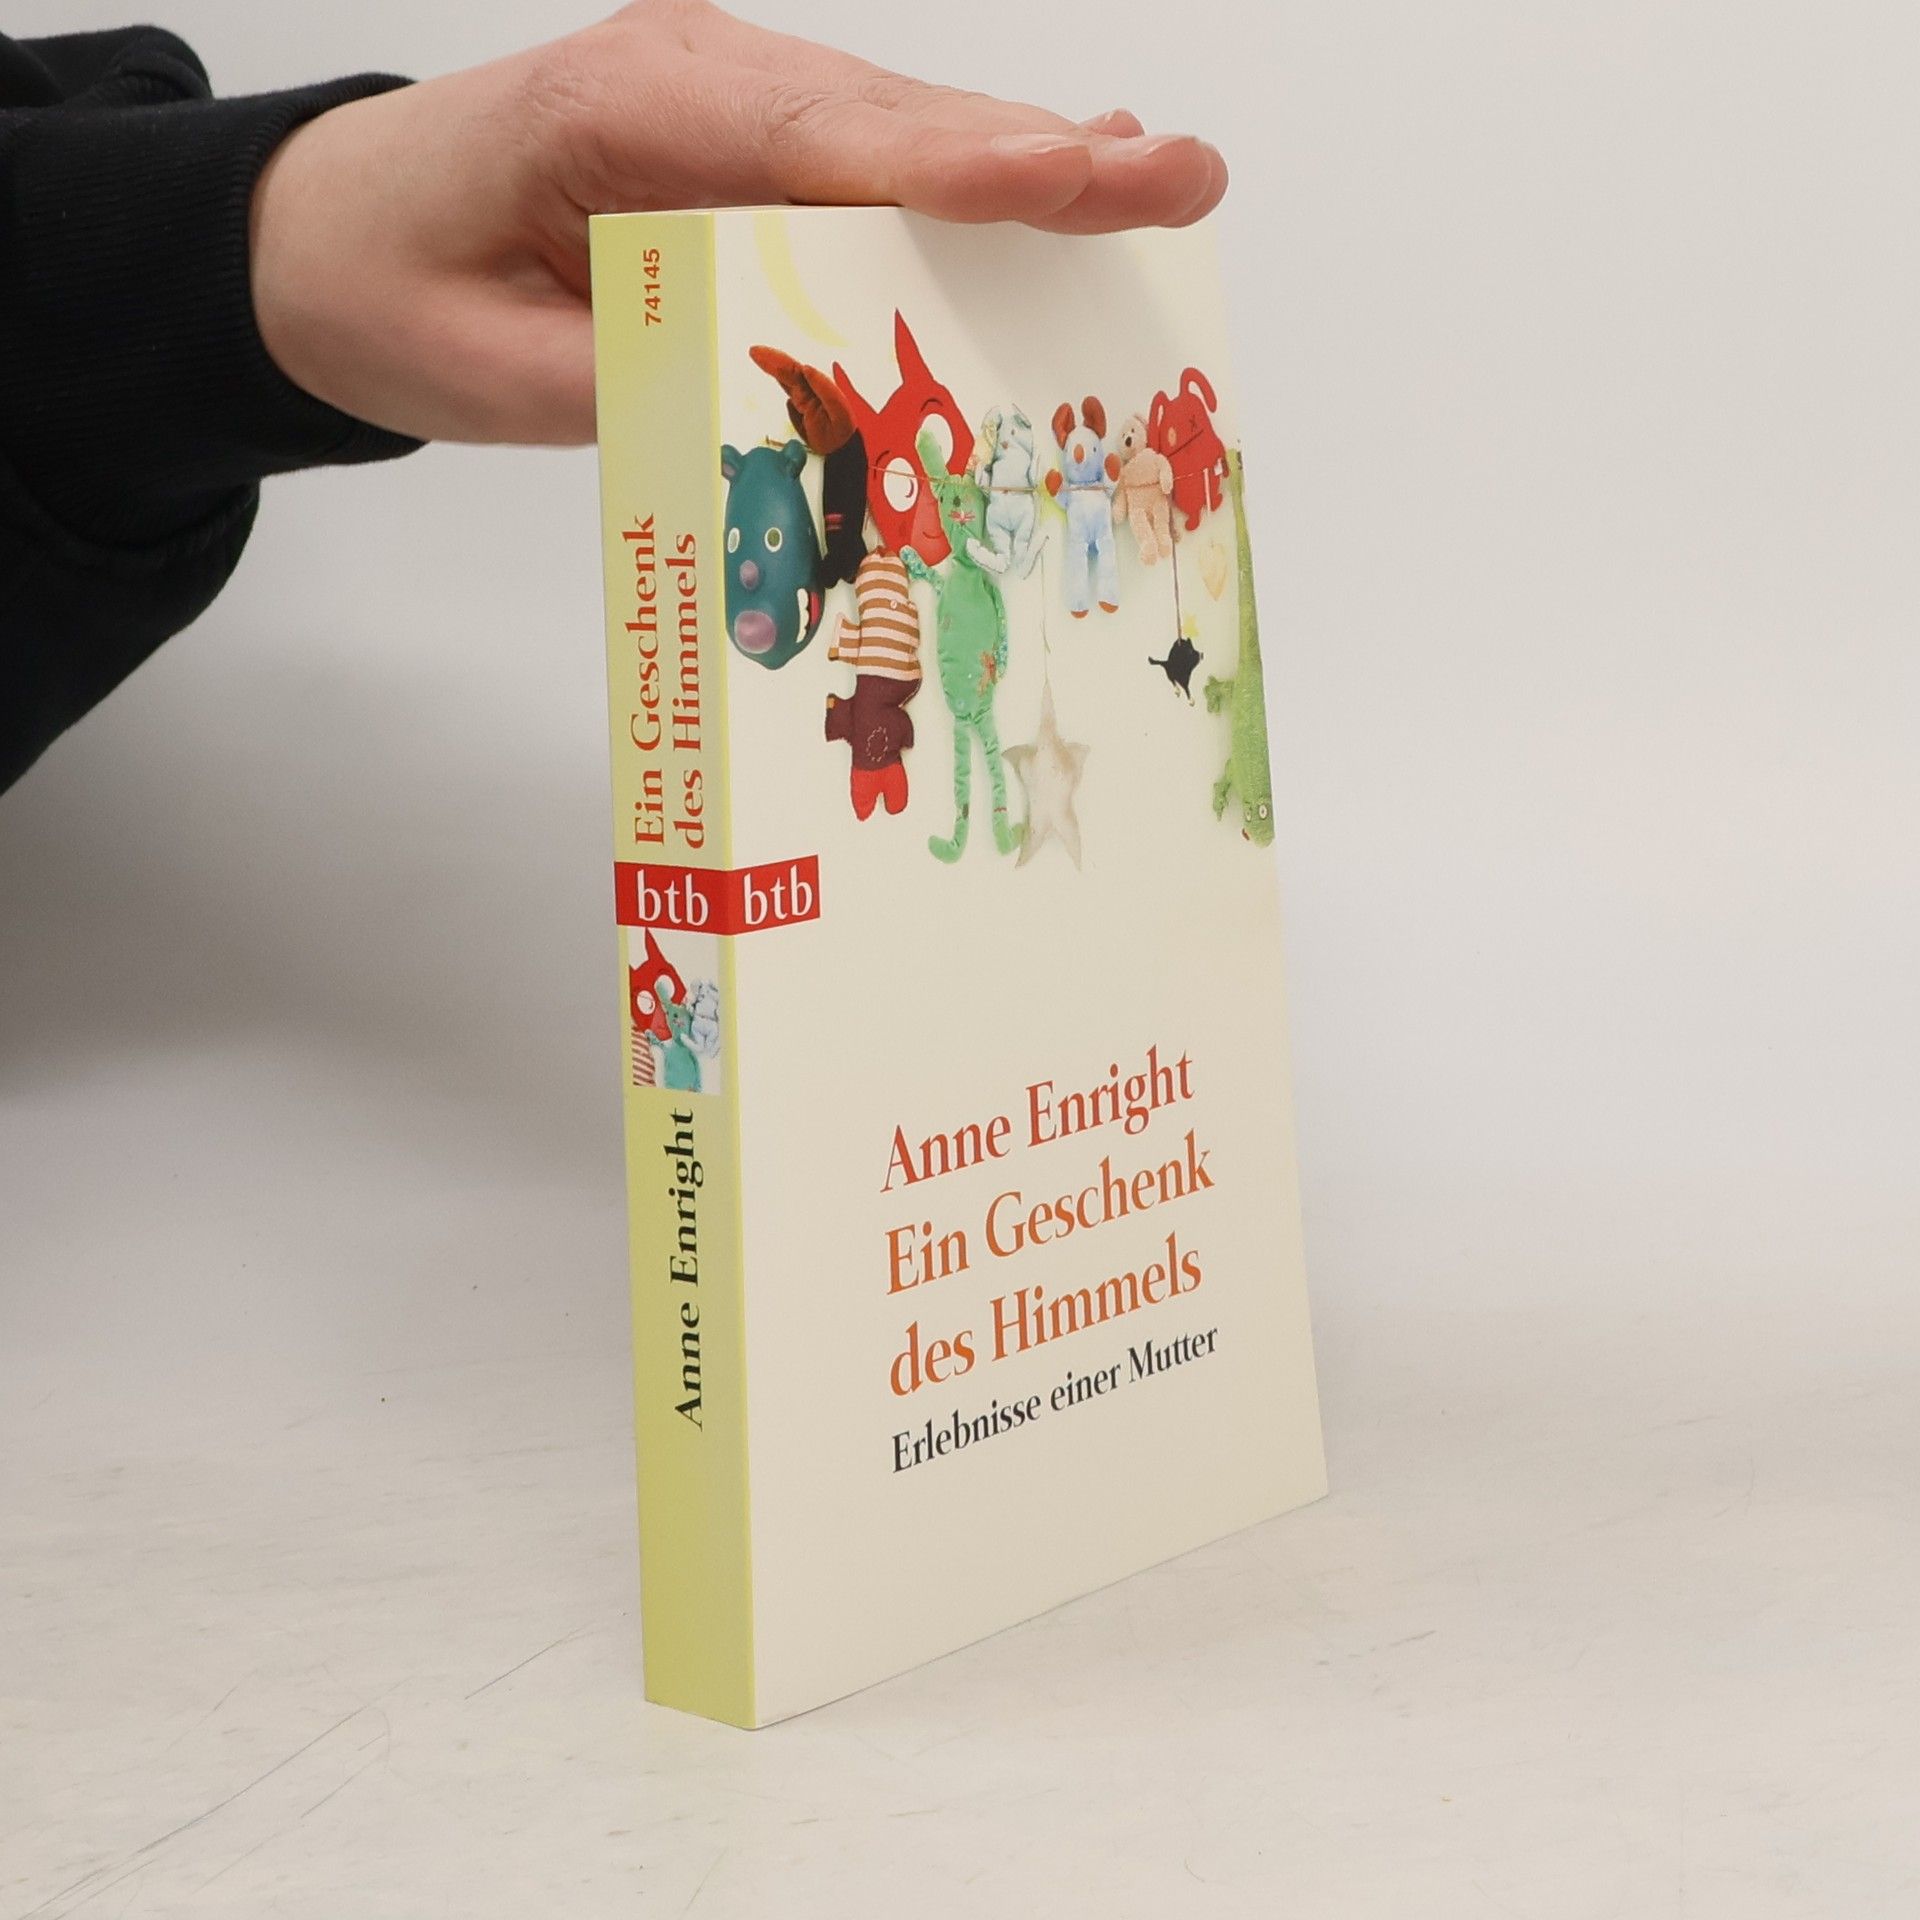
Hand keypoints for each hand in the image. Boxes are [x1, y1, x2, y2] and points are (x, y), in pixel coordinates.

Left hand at [248, 0, 1226, 447]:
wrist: (329, 236)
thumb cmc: (395, 287)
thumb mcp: (496, 371)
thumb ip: (648, 384)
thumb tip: (801, 420)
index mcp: (629, 109)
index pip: (820, 140)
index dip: (957, 164)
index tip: (1072, 173)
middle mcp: (701, 81)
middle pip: (896, 125)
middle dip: (1043, 159)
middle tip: (1178, 180)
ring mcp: (730, 103)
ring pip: (902, 137)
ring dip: (1028, 171)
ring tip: (1155, 187)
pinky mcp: (743, 146)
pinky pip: (872, 163)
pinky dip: (968, 182)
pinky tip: (1062, 174)